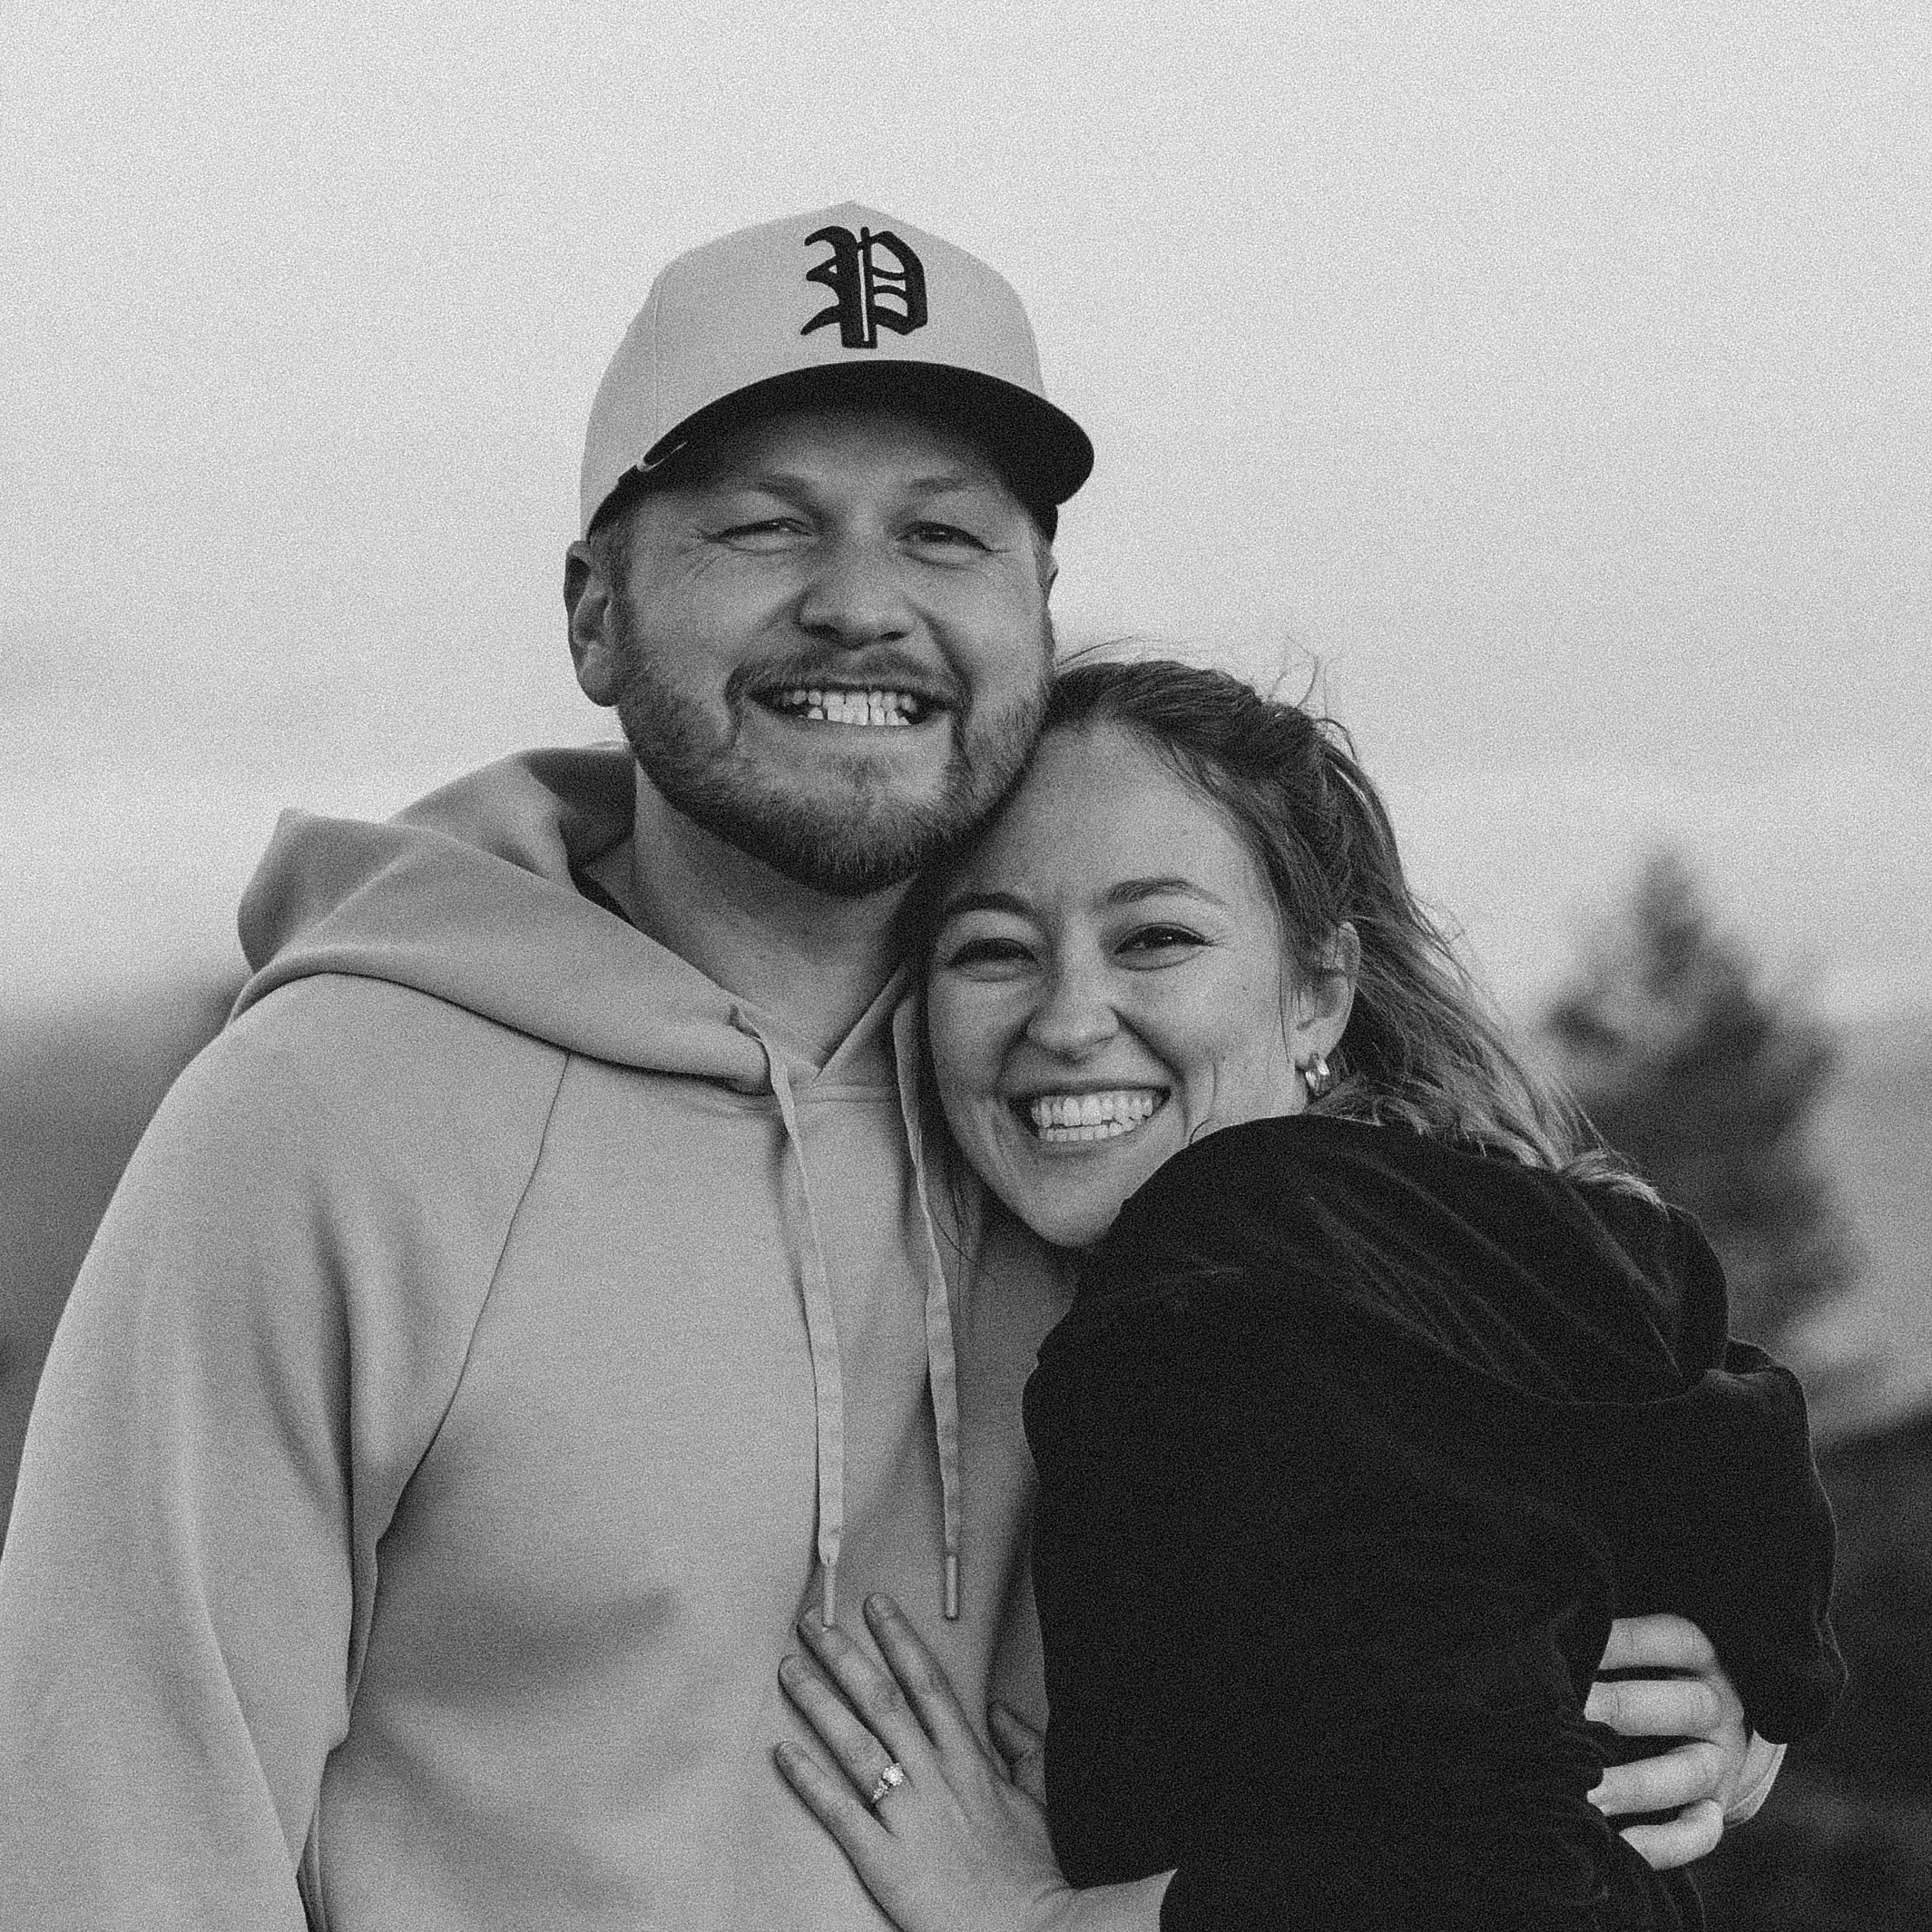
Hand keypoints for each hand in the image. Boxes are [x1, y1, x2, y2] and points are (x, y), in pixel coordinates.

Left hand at [775, 1595, 1164, 1931]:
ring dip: (818, 1702)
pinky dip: (809, 1779)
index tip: (874, 1606)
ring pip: (854, 1744)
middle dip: (844, 1656)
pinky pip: (839, 1811)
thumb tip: (1000, 1709)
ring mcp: (907, 1816)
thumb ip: (1022, 1747)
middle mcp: (935, 1777)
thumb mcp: (1037, 1799)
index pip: (928, 1683)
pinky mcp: (883, 1859)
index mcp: (970, 1760)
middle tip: (812, 1623)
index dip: (898, 1639)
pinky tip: (783, 1752)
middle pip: (881, 1701)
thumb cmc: (1031, 1872)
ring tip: (789, 1669)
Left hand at [1586, 1613, 1756, 1867]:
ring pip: (1690, 1774)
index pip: (1670, 1639)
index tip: (1565, 1647)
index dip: (1618, 1642)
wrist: (1696, 1720)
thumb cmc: (1640, 1667)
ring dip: (1634, 1785)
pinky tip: (1621, 1845)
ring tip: (1583, 1794)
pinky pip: (1701, 1832)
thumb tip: (1551, 1628)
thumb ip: (1604, 1634)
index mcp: (1702, 1654)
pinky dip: (1664, 1844)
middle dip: (1619, 1710)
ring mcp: (1724, 1762)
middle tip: (1564, 1720)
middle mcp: (1720, 1707)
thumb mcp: (1638, 1642)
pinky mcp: (1720, 1808)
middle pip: (1685, 1707)